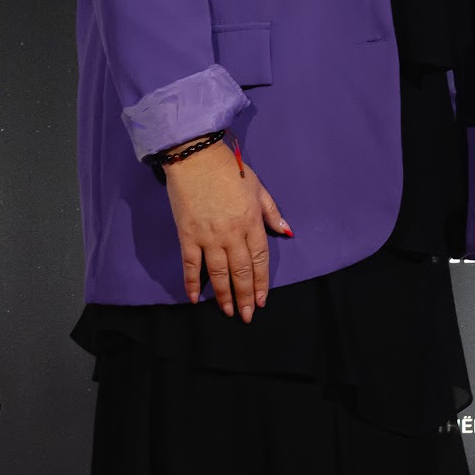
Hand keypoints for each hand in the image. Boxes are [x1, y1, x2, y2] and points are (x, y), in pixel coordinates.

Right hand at [164, 142, 290, 319]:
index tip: (262, 300)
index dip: (261, 282)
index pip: (259, 259)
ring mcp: (208, 236)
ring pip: (218, 273)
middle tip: (245, 316)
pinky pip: (190, 265)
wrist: (196, 159)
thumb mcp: (258, 188)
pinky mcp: (187, 235)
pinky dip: (193, 283)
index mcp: (251, 222)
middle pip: (241, 271)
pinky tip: (197, 298)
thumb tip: (287, 233)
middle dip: (245, 296)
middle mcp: (232, 234)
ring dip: (224, 295)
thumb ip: (272, 213)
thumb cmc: (231, 171)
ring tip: (227, 311)